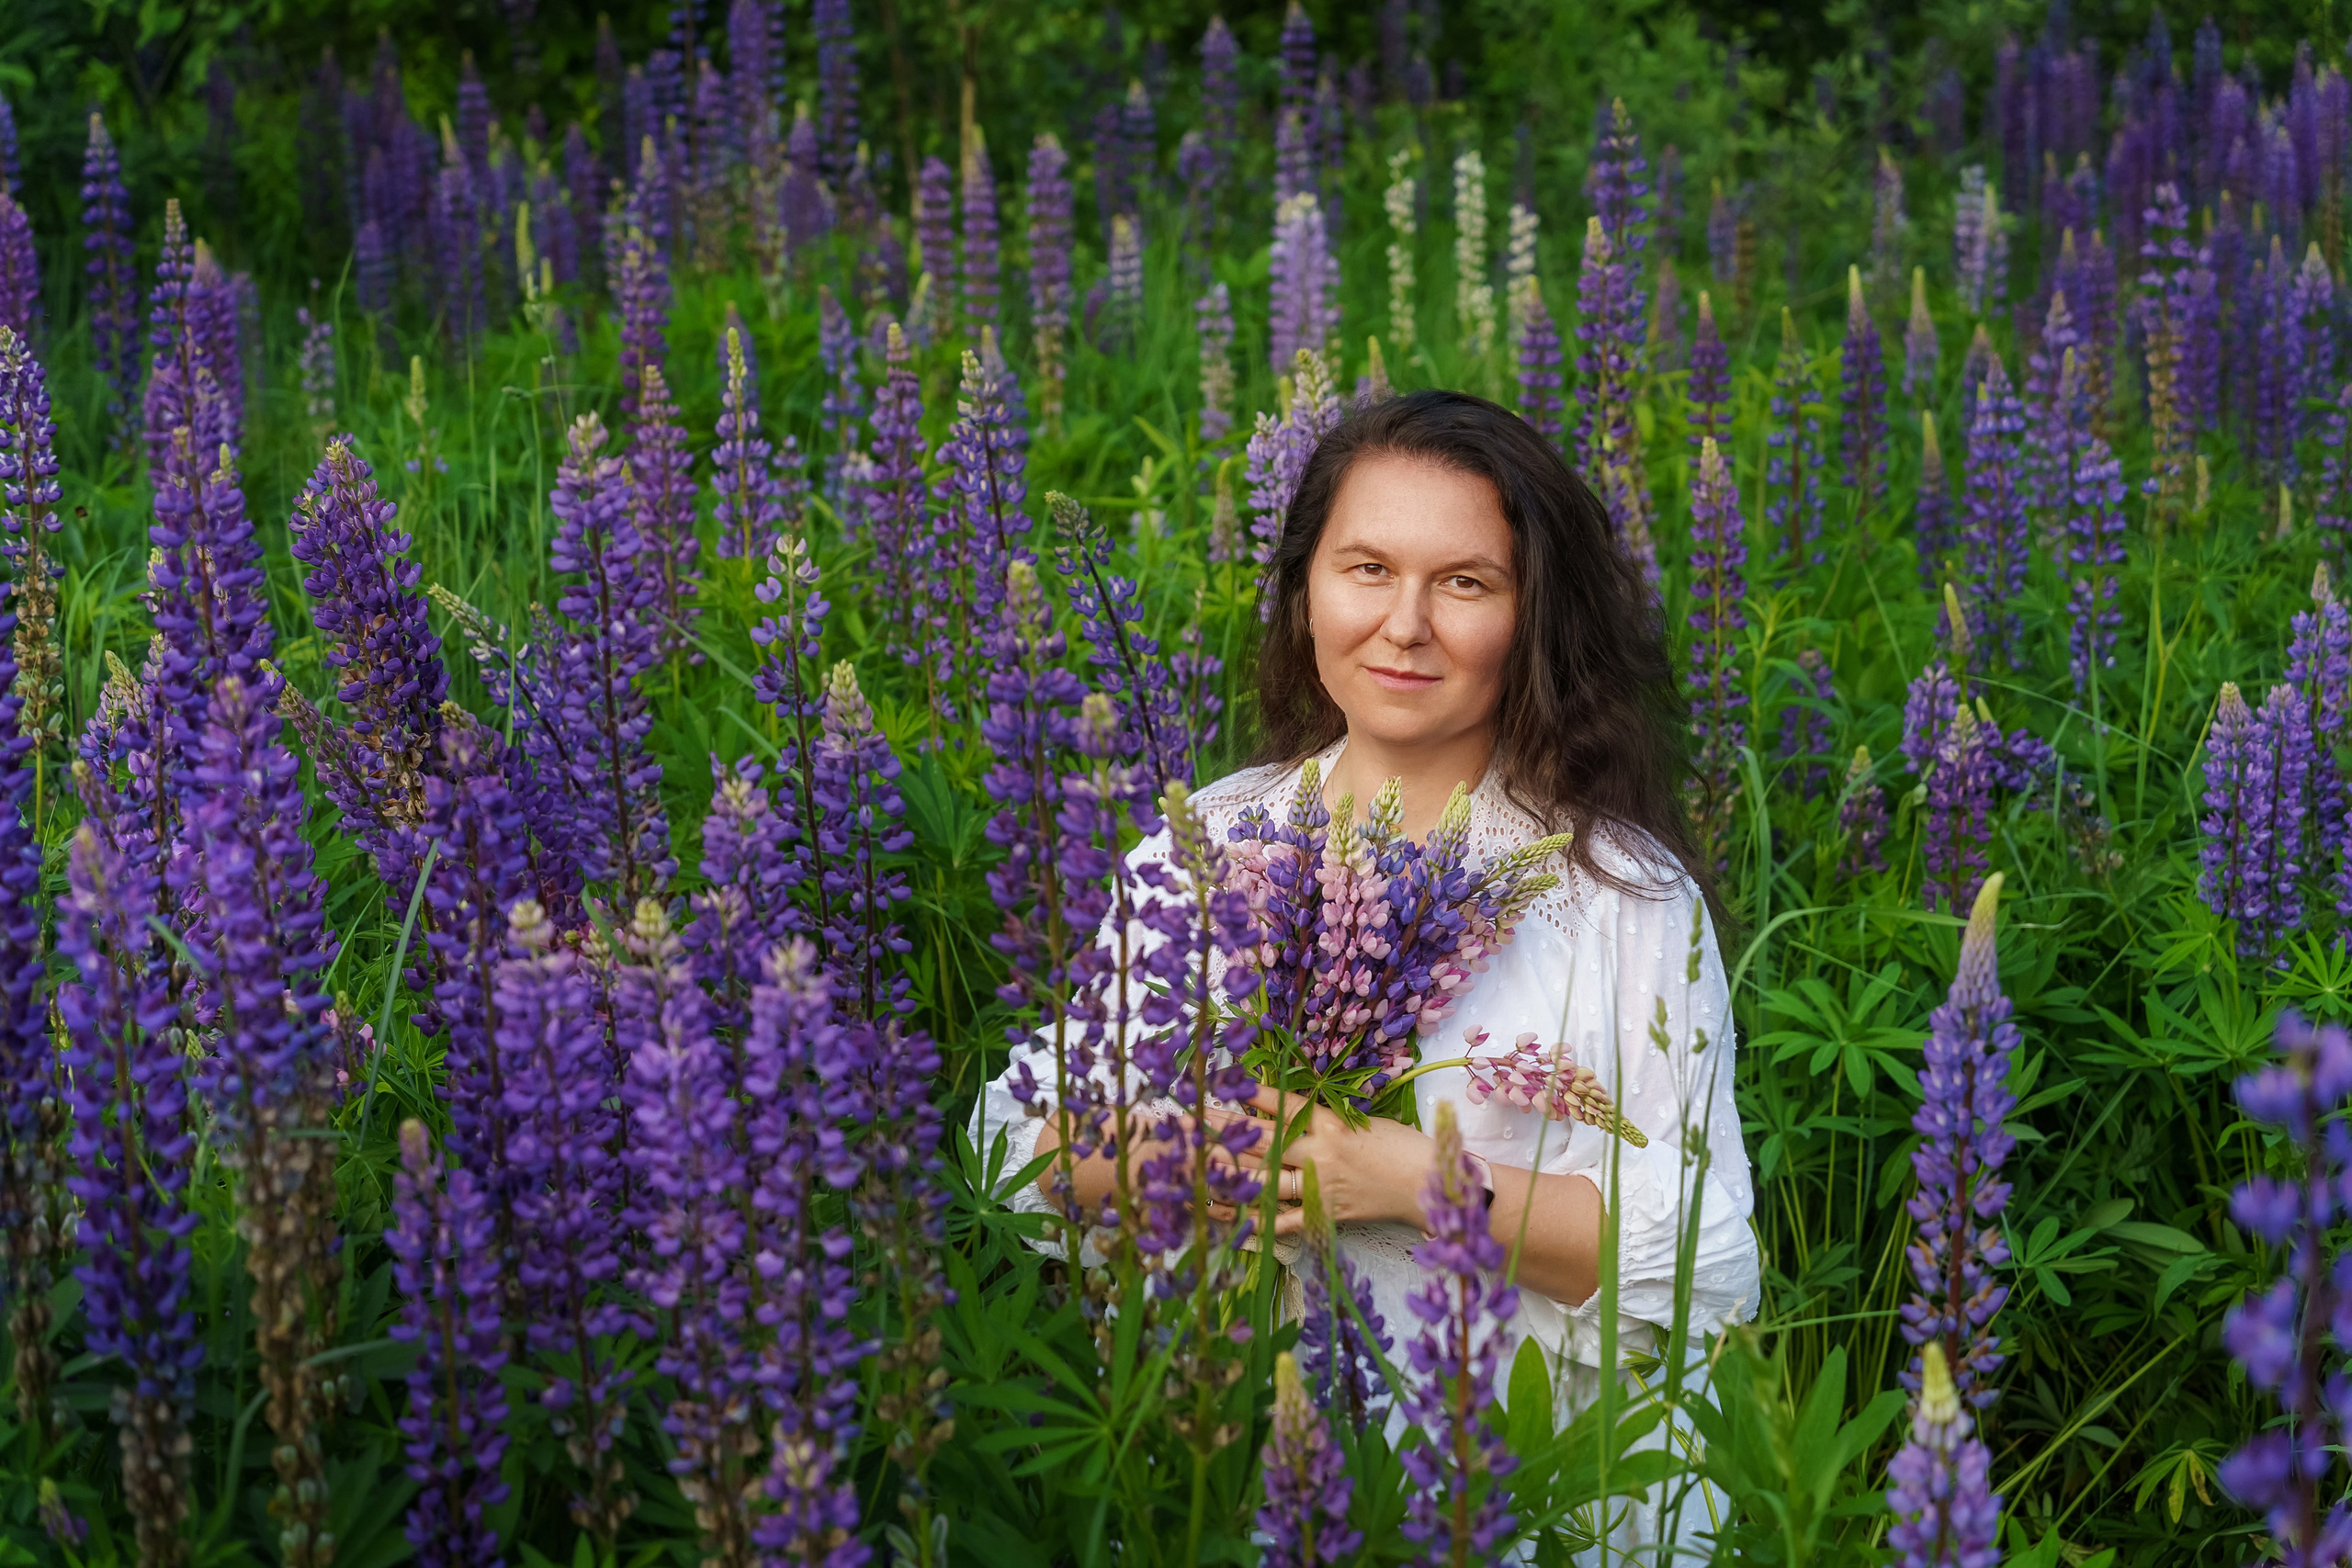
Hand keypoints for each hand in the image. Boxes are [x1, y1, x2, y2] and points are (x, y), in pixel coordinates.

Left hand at [1204, 1081, 1440, 1237]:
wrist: (1428, 1184)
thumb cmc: (1401, 1145)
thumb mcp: (1361, 1121)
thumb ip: (1323, 1119)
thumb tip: (1286, 1112)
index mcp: (1329, 1123)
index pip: (1280, 1106)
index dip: (1247, 1095)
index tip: (1217, 1083)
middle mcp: (1319, 1153)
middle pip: (1259, 1141)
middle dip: (1220, 1130)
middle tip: (1185, 1120)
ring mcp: (1319, 1186)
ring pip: (1263, 1180)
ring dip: (1226, 1173)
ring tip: (1194, 1164)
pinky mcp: (1325, 1214)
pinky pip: (1283, 1220)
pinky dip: (1255, 1219)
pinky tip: (1227, 1217)